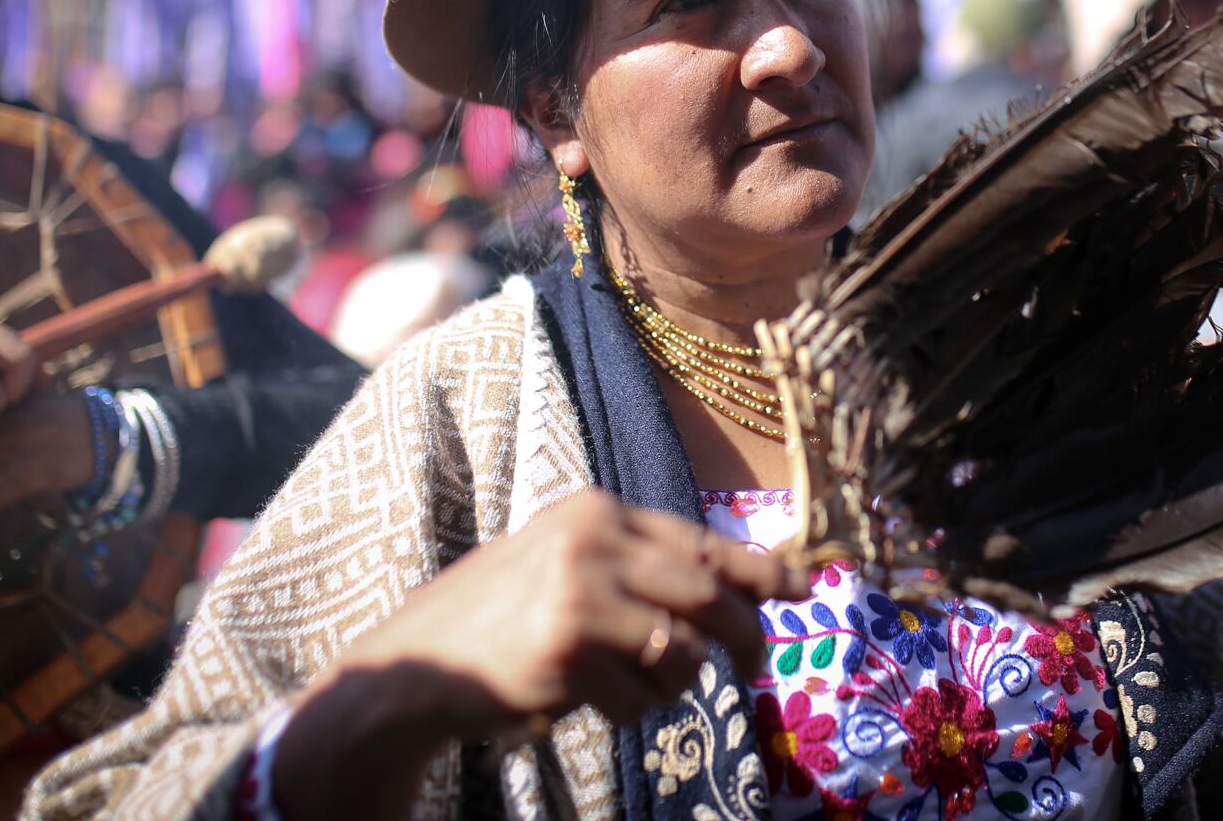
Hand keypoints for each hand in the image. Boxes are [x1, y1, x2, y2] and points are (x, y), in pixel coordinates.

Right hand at [273, 490, 806, 820]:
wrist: (419, 664)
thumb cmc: (502, 617)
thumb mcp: (569, 564)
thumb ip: (641, 566)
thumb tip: (741, 588)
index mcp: (596, 512)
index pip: (700, 541)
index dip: (759, 569)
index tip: (803, 588)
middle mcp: (592, 541)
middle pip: (708, 594)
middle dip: (745, 636)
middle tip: (756, 664)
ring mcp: (580, 594)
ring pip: (683, 650)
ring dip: (677, 683)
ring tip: (637, 683)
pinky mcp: (568, 650)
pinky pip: (642, 697)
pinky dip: (633, 711)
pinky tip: (592, 701)